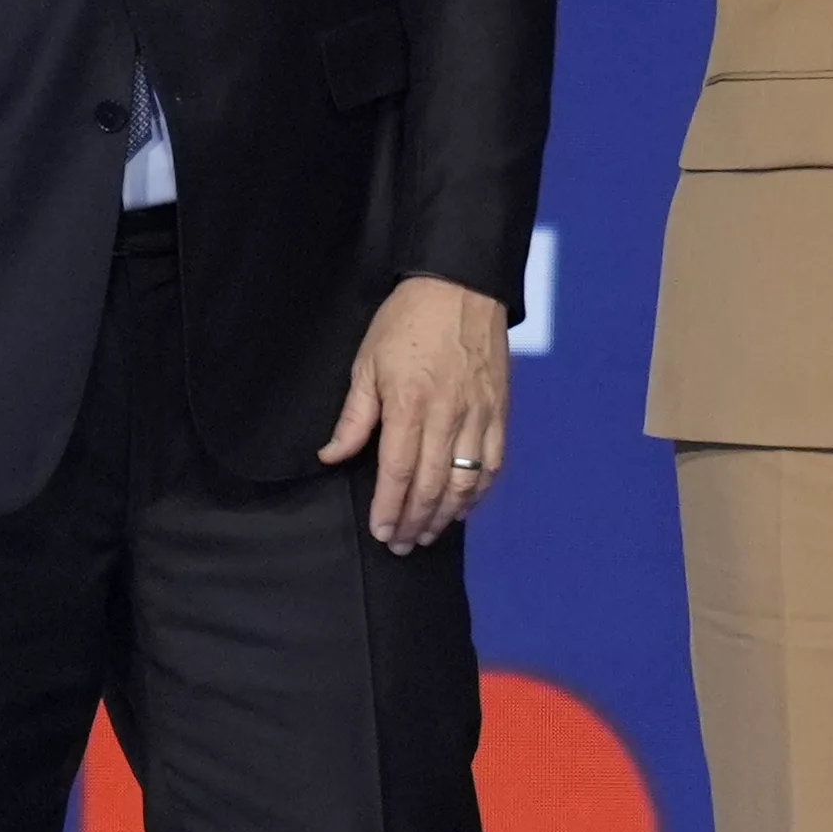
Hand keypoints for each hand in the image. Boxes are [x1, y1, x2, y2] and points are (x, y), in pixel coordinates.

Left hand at [323, 275, 510, 552]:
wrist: (462, 286)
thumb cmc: (407, 322)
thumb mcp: (367, 363)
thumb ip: (354, 416)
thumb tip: (332, 456)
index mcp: (410, 403)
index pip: (399, 471)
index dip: (390, 508)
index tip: (381, 532)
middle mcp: (449, 415)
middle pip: (433, 484)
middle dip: (416, 521)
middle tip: (401, 544)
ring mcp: (480, 414)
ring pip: (466, 480)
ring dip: (446, 514)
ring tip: (429, 533)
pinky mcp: (500, 410)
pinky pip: (493, 462)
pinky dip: (479, 491)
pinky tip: (464, 506)